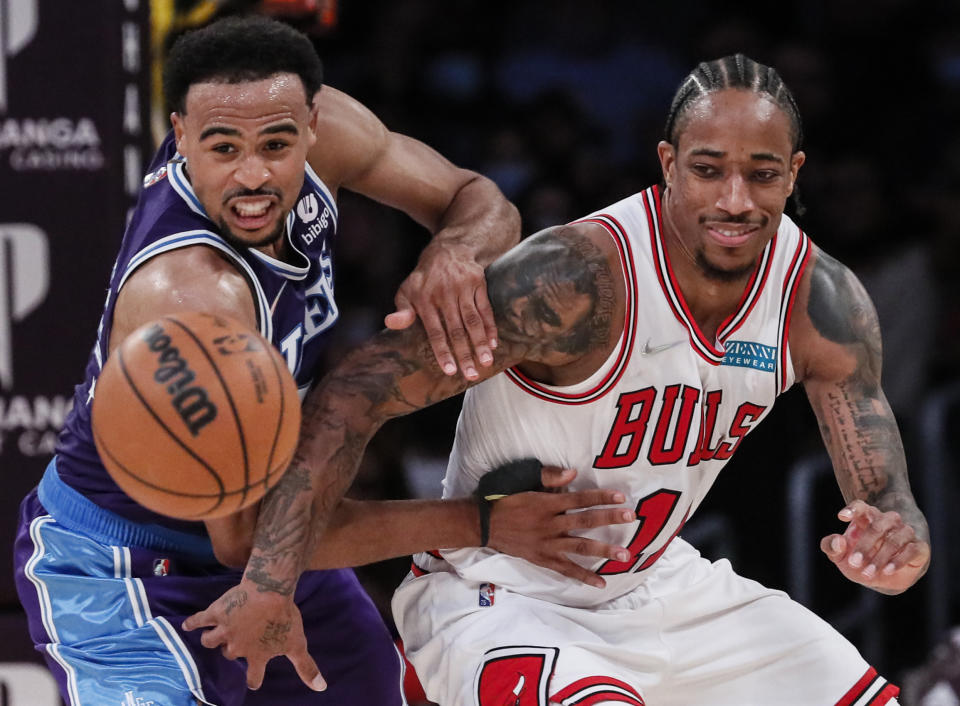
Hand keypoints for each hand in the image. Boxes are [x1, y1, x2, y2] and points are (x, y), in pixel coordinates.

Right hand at [182, 580, 325, 691]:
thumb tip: (321, 688)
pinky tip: (187, 626)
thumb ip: (306, 668)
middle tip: (235, 643)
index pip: (254, 677)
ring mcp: (225, 629)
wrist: (270, 592)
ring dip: (211, 639)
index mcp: (256, 656)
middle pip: (229, 654)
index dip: (254, 680)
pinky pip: (199, 620)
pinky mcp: (216, 613)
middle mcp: (237, 646)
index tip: (253, 682)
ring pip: (210, 640)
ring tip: (211, 636)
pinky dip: (192, 623)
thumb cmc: (285, 618)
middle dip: (231, 651)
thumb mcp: (298, 644)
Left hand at [384, 241, 495, 380]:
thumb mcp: (406, 292)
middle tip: (471, 375)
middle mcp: (444, 294)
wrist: (447, 250)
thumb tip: (390, 324)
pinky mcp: (478, 283)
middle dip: (464, 354)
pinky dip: (490, 327)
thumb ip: (401, 311)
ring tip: (486, 363)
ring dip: (480, 343)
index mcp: (424, 300)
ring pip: (473, 321)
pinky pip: (485, 308)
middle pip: (456, 330)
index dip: (443, 352)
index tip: (450, 372)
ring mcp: (463, 288)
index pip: (435, 332)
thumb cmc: (424, 279)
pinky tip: (493, 343)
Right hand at [487, 467, 633, 587]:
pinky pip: (566, 570)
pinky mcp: (542, 559)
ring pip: (580, 547)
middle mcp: (550, 524)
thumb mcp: (523, 481)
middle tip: (631, 518)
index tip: (621, 496)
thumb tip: (573, 473)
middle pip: (585, 521)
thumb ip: (549, 477)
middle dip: (609, 519)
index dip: (601, 497)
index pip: (580, 499)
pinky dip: (583, 577)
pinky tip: (601, 583)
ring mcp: (547, 544)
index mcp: (547, 504)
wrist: (484, 525)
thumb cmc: (505, 500)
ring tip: (625, 555)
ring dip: (603, 551)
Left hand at [820, 499, 930, 593]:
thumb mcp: (840, 556)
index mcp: (867, 518)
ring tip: (868, 572)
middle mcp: (888, 521)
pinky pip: (912, 550)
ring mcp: (905, 532)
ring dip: (880, 557)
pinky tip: (887, 570)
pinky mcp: (920, 547)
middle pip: (877, 525)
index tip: (841, 516)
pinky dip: (898, 560)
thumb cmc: (860, 559)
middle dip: (864, 545)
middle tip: (853, 563)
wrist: (885, 577)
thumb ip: (831, 546)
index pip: (861, 506)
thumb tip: (838, 541)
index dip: (852, 509)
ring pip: (894, 539)